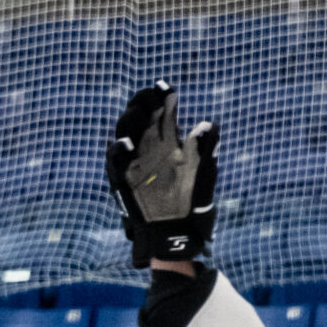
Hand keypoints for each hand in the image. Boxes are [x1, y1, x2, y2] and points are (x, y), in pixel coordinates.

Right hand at [107, 83, 218, 268]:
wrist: (180, 238)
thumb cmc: (195, 210)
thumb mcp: (204, 179)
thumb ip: (205, 153)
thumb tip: (209, 125)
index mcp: (171, 146)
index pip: (164, 115)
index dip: (163, 99)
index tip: (168, 88)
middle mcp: (151, 150)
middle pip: (141, 118)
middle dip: (144, 103)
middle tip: (151, 95)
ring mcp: (136, 163)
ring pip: (126, 133)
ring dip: (131, 121)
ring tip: (139, 111)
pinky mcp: (124, 180)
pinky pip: (117, 162)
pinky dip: (120, 151)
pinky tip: (128, 143)